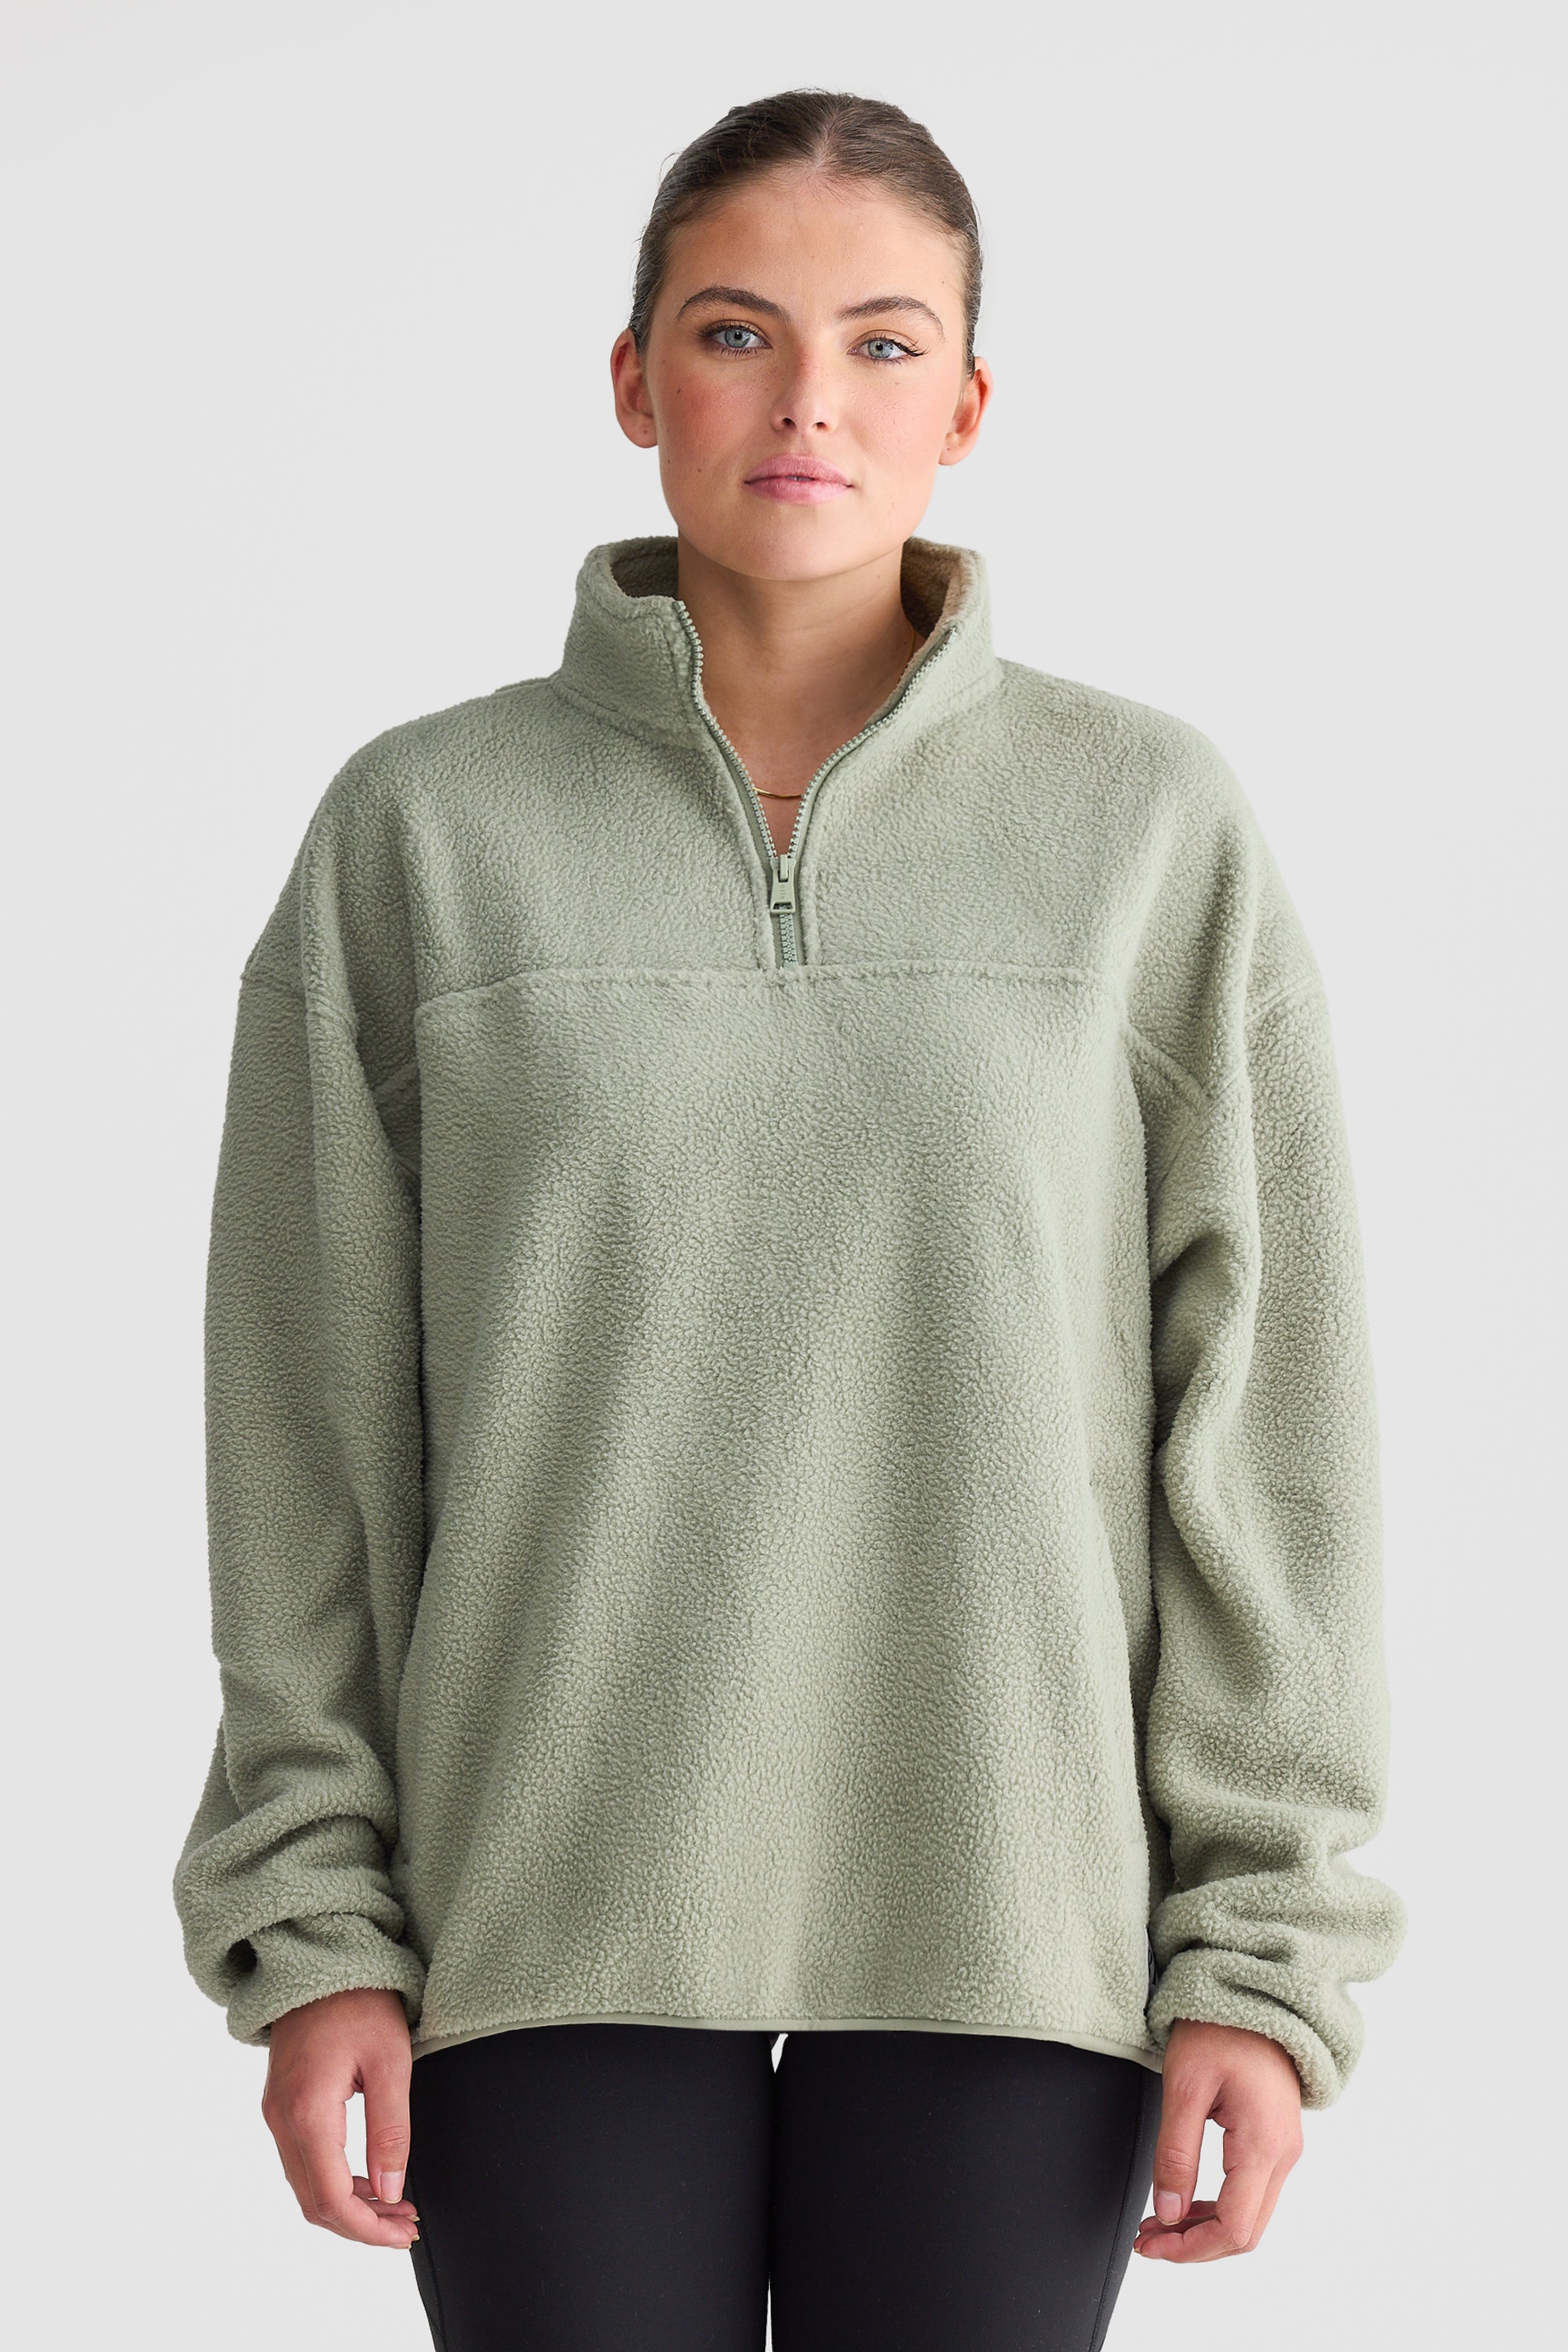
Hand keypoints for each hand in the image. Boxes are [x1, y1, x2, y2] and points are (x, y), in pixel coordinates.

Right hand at [260, 1987, 420, 2248]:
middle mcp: (281, 2119)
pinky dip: (335, 2181)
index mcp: (306, 2112)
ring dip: (349, 2205)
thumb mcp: (390, 2061)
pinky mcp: (281, 2104)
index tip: (403, 2233)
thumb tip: (390, 2192)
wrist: (319, 1956)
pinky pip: (303, 2162)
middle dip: (360, 2225)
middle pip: (313, 2202)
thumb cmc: (360, 2000)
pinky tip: (369, 2179)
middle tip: (406, 2226)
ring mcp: (276, 2112)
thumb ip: (390, 2130)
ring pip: (306, 2186)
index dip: (367, 2229)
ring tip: (396, 2207)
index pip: (331, 2199)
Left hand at [1134, 2018, 1303, 2262]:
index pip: (1234, 2228)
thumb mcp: (1184, 2086)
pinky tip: (1185, 2200)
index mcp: (1264, 2144)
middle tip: (1147, 2238)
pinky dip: (1217, 2206)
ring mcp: (1284, 2147)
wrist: (1252, 1991)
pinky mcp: (1275, 2139)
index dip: (1189, 2248)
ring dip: (1204, 2228)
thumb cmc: (1219, 2027)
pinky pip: (1251, 2192)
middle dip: (1194, 2245)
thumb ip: (1175, 2154)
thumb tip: (1168, 2212)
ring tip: (1158, 2223)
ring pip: (1249, 2216)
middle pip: (1245, 2232)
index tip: (1150, 2244)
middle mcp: (1284, 2154)